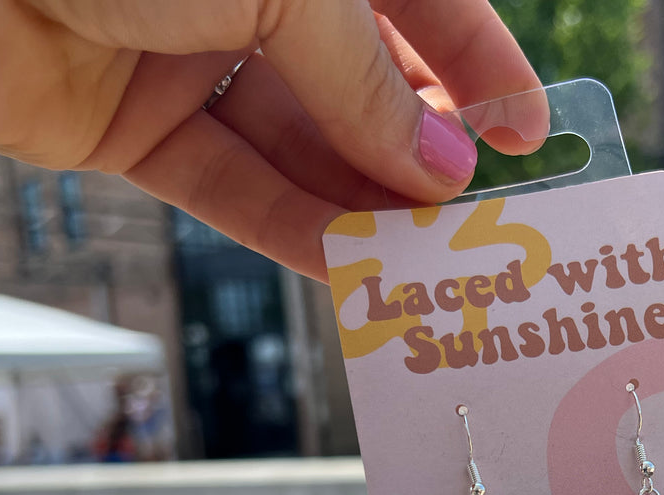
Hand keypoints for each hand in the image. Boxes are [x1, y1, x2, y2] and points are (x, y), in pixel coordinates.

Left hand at [0, 0, 546, 279]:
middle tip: (476, 219)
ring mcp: (188, 57)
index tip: (528, 133)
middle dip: (419, 148)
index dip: (476, 63)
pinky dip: (290, 227)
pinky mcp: (134, 130)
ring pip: (301, 144)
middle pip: (360, 81)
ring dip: (364, 204)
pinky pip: (231, 186)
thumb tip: (441, 169)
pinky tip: (351, 268)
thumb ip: (364, 78)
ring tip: (428, 263)